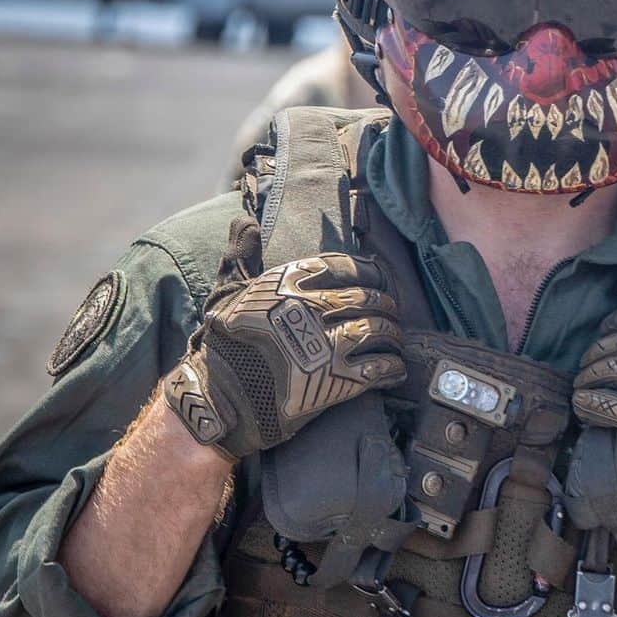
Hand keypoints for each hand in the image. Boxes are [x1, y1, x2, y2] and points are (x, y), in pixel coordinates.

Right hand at [165, 214, 404, 460]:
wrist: (221, 397)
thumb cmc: (224, 343)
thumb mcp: (228, 290)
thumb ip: (240, 252)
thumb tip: (243, 220)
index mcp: (291, 283)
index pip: (342, 265)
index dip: (365, 270)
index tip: (376, 275)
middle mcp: (313, 308)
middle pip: (365, 299)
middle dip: (384, 304)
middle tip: (392, 310)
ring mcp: (327, 345)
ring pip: (377, 331)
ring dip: (392, 334)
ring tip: (395, 338)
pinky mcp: (336, 380)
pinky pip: (378, 368)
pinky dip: (392, 368)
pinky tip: (395, 369)